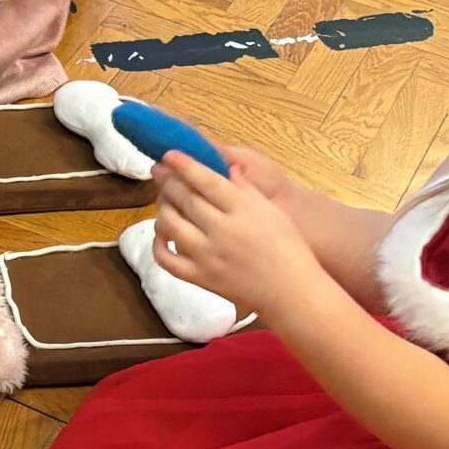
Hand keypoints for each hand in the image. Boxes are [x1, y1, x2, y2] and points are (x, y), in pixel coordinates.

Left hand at [151, 151, 319, 320]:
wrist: (290, 293)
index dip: (184, 165)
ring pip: (169, 224)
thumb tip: (223, 167)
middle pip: (184, 199)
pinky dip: (158, 243)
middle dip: (168, 181)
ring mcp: (207, 256)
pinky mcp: (199, 278)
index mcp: (242, 210)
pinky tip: (163, 233)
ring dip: (162, 208)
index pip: (206, 180)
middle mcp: (221, 230)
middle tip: (160, 172)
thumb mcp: (271, 210)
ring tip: (165, 201)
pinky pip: (166, 259)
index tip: (169, 155)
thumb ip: (245, 187)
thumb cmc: (288, 248)